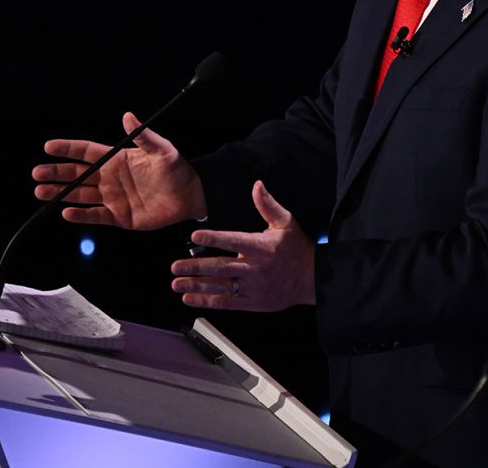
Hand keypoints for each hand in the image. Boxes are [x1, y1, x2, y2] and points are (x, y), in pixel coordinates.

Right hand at [32, 112, 206, 229]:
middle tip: (37, 172)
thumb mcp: (162, 150)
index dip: (68, 149)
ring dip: (61, 194)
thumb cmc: (178, 170)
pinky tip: (66, 212)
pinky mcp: (120, 216)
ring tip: (41, 191)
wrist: (191, 196)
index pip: (87, 152)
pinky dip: (81, 215)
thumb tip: (127, 116)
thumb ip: (143, 136)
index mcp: (118, 159)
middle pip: (78, 174)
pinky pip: (96, 216)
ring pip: (81, 195)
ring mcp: (113, 198)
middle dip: (57, 173)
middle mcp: (111, 178)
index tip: (48, 147)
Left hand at [170, 181, 315, 310]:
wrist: (312, 279)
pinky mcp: (253, 303)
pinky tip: (190, 298)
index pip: (234, 241)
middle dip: (196, 267)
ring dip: (196, 285)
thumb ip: (267, 204)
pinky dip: (207, 301)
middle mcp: (255, 268)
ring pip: (220, 287)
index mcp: (261, 247)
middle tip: (175, 266)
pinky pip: (227, 303)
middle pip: (221, 267)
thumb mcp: (286, 222)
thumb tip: (257, 184)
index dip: (214, 239)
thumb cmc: (297, 248)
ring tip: (176, 283)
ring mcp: (253, 288)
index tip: (194, 237)